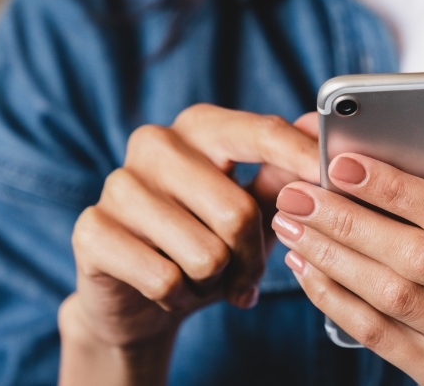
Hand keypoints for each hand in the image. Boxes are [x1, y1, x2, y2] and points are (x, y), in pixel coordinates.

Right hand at [60, 106, 319, 382]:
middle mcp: (155, 143)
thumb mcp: (253, 209)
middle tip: (245, 275)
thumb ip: (284, 175)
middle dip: (252, 258)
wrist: (138, 296)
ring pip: (205, 253)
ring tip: (203, 278)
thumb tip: (321, 131)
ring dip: (215, 282)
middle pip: (237, 211)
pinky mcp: (92, 229)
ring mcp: (118, 184)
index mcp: (200, 126)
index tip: (332, 177)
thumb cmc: (206, 240)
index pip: (260, 132)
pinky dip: (179, 297)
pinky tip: (170, 290)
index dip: (301, 158)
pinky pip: (164, 279)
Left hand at [272, 149, 423, 385]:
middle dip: (350, 221)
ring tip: (292, 226)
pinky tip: (308, 268)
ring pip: (393, 298)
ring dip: (332, 257)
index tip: (343, 164)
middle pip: (420, 258)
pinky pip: (379, 335)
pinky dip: (335, 298)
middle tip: (298, 195)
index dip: (398, 189)